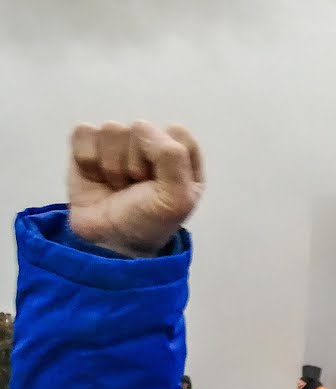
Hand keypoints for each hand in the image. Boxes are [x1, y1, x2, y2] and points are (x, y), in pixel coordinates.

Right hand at [68, 121, 204, 256]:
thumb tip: (141, 127)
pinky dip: (88, 160)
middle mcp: (151, 144)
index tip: (159, 184)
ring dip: (112, 166)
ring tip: (118, 186)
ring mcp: (119, 143)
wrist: (109, 243)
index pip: (175, 132)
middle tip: (135, 189)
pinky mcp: (89, 146)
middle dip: (135, 165)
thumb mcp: (178, 198)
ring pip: (111, 130)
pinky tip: (97, 178)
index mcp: (181, 154)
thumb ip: (172, 157)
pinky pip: (84, 132)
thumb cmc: (149, 222)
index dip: (164, 157)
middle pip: (140, 129)